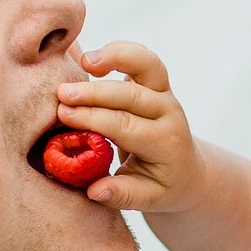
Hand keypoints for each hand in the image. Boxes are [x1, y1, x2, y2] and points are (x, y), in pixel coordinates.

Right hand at [57, 41, 202, 211]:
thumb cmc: (163, 186)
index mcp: (165, 140)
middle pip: (131, 94)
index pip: (127, 125)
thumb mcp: (148, 199)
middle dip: (95, 92)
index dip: (95, 118)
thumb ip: (123, 194)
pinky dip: (118, 51)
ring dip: (115, 57)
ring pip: (146, 63)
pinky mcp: (155, 81)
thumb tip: (95, 191)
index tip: (65, 115)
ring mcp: (164, 92)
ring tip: (84, 61)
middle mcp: (168, 112)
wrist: (187, 171)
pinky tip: (91, 58)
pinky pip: (140, 58)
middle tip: (62, 93)